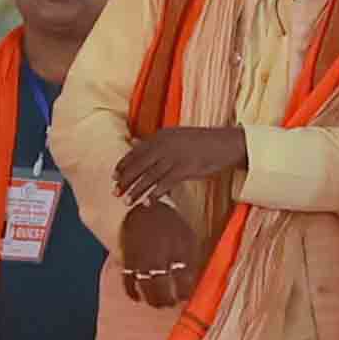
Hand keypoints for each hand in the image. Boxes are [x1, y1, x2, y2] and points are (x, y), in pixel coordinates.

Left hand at [114, 125, 246, 204]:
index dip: (123, 165)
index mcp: (160, 136)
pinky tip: (148, 203)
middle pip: (138, 165)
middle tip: (115, 192)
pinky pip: (165, 184)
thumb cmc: (199, 141)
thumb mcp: (174, 136)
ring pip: (149, 176)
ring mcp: (174, 157)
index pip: (135, 152)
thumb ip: (154, 142)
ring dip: (137, 190)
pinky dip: (155, 194)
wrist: (225, 143)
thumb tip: (133, 142)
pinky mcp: (185, 169)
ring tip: (127, 202)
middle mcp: (164, 145)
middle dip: (125, 180)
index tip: (113, 176)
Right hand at [120, 201, 200, 307]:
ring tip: (157, 303)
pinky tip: (137, 297)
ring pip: (147, 289)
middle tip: (170, 302)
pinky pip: (128, 281)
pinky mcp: (128, 259)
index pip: (184, 283)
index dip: (185, 293)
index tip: (185, 296)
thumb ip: (192, 257)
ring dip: (153, 300)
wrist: (144, 205)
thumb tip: (194, 278)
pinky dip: (132, 292)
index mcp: (179, 252)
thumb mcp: (188, 235)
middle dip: (168, 300)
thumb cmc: (170, 222)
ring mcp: (143, 260)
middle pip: (164, 290)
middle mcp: (160, 259)